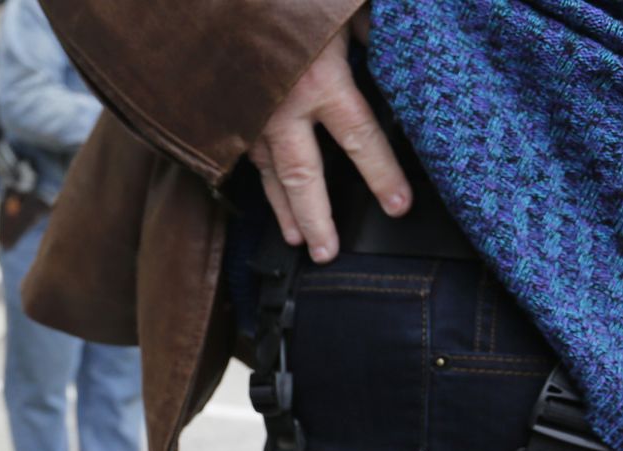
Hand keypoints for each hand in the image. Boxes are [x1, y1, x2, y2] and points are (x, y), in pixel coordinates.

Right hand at [244, 7, 408, 263]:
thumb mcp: (338, 6)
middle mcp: (283, 110)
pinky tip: (268, 197)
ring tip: (296, 240)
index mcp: (321, 82)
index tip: (399, 207)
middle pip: (305, 178)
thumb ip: (366, 29)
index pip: (361, 139)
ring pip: (269, 175)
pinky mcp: (223, 114)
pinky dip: (259, 181)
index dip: (382, 176)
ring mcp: (248, 116)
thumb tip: (389, 41)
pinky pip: (245, 155)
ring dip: (284, 212)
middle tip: (327, 254)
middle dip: (318, 220)